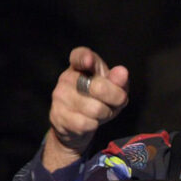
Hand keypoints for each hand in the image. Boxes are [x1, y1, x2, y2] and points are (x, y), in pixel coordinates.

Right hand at [43, 47, 129, 170]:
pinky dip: (94, 125)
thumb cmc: (97, 99)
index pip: (79, 56)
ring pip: (96, 109)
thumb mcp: (112, 88)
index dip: (84, 58)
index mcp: (79, 65)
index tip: (89, 61)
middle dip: (115, 98)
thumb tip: (122, 72)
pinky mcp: (58, 116)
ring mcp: (60, 97)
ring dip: (105, 114)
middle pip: (99, 87)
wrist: (76, 124)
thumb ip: (117, 80)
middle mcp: (67, 78)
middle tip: (114, 101)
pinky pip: (86, 123)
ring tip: (100, 112)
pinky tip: (89, 121)